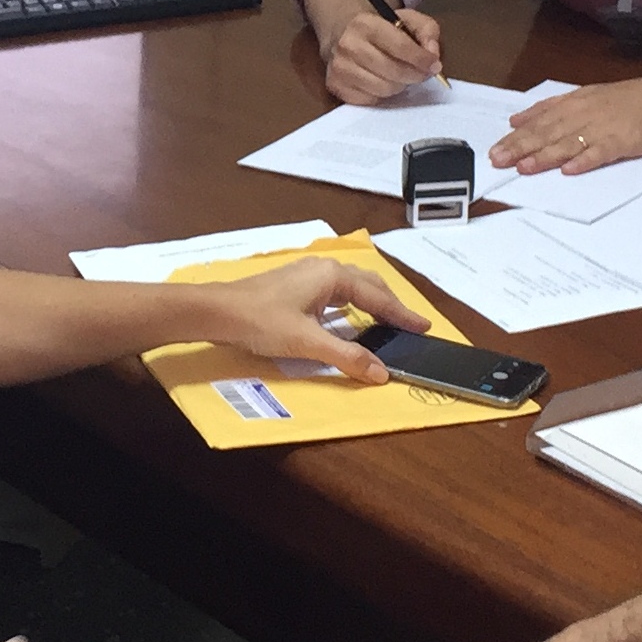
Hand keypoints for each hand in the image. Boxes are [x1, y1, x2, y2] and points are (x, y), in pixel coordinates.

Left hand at [207, 257, 431, 382]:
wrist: (217, 312)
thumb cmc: (261, 321)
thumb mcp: (307, 343)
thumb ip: (347, 357)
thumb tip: (381, 373)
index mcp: (332, 276)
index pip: (377, 297)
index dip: (401, 314)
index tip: (423, 326)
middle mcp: (323, 269)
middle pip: (368, 284)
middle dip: (390, 304)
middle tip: (409, 324)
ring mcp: (307, 275)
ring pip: (350, 285)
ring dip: (371, 301)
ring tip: (386, 320)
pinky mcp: (295, 285)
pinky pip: (335, 290)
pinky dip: (351, 302)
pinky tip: (348, 316)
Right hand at [324, 8, 444, 104]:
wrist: (343, 35)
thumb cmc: (381, 30)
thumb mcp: (407, 19)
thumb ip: (427, 31)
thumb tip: (432, 54)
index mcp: (366, 24)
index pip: (400, 46)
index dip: (422, 59)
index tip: (434, 66)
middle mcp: (348, 45)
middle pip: (393, 71)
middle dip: (414, 75)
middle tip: (421, 73)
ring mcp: (340, 68)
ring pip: (384, 89)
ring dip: (399, 85)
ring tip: (400, 75)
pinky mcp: (337, 86)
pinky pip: (371, 100)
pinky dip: (382, 94)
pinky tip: (383, 82)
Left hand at [489, 76, 641, 174]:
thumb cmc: (628, 100)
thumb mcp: (587, 96)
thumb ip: (553, 107)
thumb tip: (519, 118)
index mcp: (574, 102)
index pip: (539, 120)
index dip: (515, 136)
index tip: (494, 148)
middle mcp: (583, 113)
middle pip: (547, 133)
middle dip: (519, 147)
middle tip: (497, 161)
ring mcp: (602, 128)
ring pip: (567, 143)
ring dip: (544, 156)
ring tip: (523, 168)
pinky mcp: (621, 142)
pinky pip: (600, 153)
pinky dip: (584, 161)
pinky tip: (568, 170)